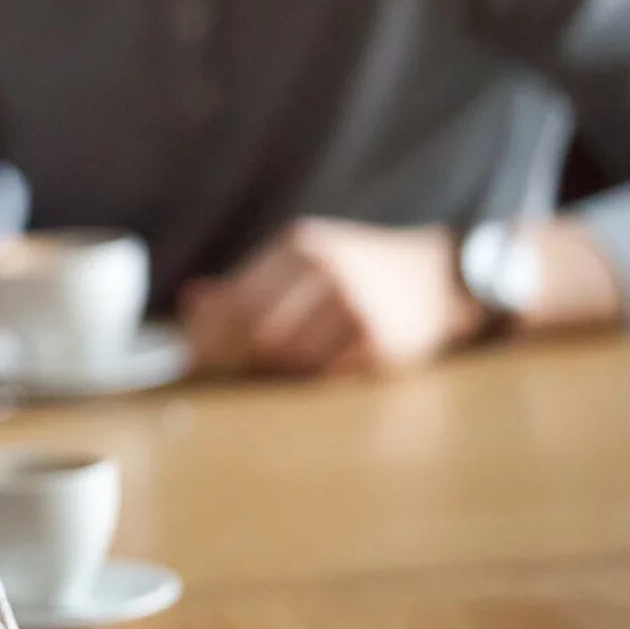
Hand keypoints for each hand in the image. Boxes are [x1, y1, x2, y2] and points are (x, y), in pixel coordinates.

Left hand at [181, 219, 485, 377]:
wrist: (440, 276)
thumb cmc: (358, 270)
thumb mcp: (304, 260)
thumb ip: (246, 282)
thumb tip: (190, 300)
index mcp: (300, 247)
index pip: (236, 301)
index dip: (207, 338)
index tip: (190, 362)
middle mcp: (328, 270)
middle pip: (257, 334)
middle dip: (232, 362)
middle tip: (222, 380)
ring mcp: (357, 306)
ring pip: (289, 360)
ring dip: (271, 376)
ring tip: (268, 378)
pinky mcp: (381, 341)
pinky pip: (326, 375)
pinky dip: (309, 382)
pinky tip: (309, 378)